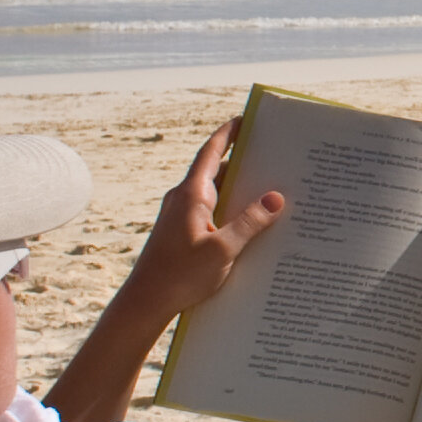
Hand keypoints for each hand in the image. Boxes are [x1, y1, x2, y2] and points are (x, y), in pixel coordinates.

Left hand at [126, 116, 286, 318]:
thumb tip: (276, 198)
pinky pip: (212, 212)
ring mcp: (180, 216)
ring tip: (270, 189)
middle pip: (217, 170)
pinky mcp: (182, 233)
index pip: (211, 153)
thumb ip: (250, 222)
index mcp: (191, 195)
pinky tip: (250, 223)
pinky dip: (231, 210)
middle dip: (243, 161)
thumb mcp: (223, 250)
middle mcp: (183, 200)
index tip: (244, 118)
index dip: (228, 133)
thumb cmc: (180, 276)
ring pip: (215, 193)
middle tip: (271, 154)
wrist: (146, 303)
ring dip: (239, 189)